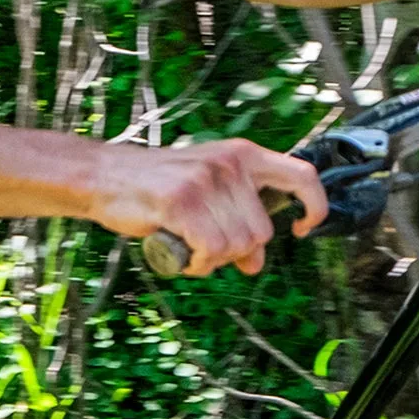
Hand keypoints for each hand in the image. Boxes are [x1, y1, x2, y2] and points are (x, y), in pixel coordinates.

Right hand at [90, 138, 328, 276]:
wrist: (104, 177)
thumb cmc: (154, 188)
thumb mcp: (205, 194)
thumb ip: (236, 220)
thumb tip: (256, 262)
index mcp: (243, 154)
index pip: (302, 176)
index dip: (314, 206)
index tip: (303, 228)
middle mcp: (231, 163)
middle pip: (261, 232)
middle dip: (236, 251)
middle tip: (205, 246)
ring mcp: (207, 181)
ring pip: (236, 246)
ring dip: (212, 259)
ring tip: (187, 245)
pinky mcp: (184, 201)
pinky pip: (211, 250)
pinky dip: (198, 263)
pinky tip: (181, 252)